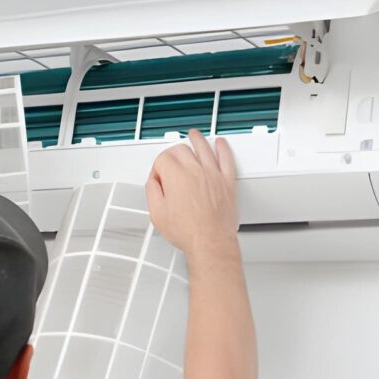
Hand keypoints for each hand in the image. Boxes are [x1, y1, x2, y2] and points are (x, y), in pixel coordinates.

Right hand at [146, 129, 237, 255]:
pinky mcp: (227, 182)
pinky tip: (221, 144)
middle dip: (173, 153)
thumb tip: (154, 182)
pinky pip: (226, 159)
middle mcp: (196, 171)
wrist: (210, 243)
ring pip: (204, 148)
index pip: (163, 159)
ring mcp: (213, 175)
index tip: (159, 179)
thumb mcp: (157, 214)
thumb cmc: (187, 232)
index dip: (158, 169)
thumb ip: (152, 191)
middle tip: (171, 162)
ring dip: (197, 139)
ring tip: (193, 135)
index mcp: (176, 177)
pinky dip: (223, 149)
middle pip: (182, 149)